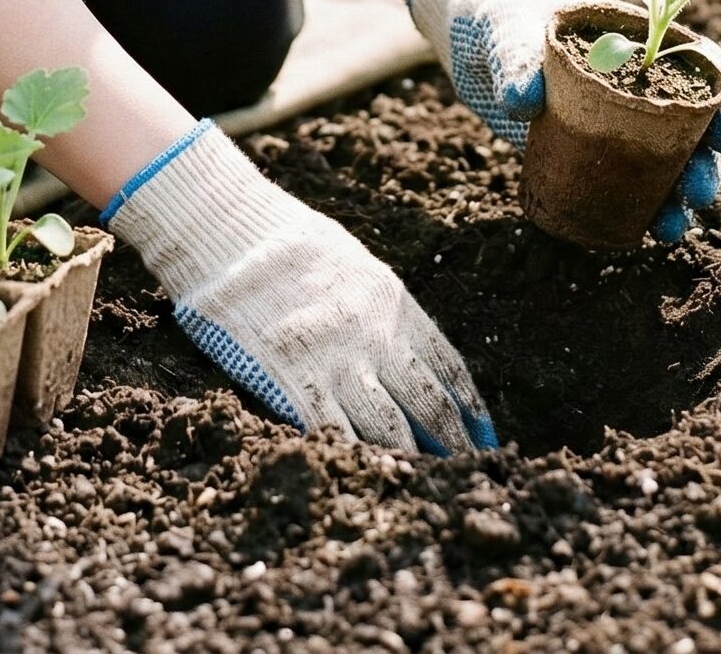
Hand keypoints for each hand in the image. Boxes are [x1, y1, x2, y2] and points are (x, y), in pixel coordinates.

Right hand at [104, 120, 495, 451]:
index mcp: (394, 304)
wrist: (237, 236)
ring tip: (425, 483)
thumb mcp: (356, 266)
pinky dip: (356, 458)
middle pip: (428, 404)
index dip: (469, 406)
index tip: (482, 434)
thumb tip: (407, 349)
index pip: (448, 365)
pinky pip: (335, 433)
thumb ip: (384, 308)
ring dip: (411, 460)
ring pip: (389, 429)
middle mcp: (375, 338)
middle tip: (466, 472)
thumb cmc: (294, 244)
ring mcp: (337, 364)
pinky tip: (367, 475)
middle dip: (452, 443)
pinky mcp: (296, 384)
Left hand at [405, 0, 720, 241]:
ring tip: (671, 226)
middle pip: (688, 123)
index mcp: (636, 37)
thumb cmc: (502, 14)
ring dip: (675, 194)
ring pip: (662, 158)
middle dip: (702, 163)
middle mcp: (635, 80)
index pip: (697, 66)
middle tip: (699, 195)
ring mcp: (614, 116)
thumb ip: (515, 57)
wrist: (474, 34)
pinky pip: (622, 178)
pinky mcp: (588, 147)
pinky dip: (636, 204)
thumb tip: (521, 99)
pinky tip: (640, 231)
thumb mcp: (507, 27)